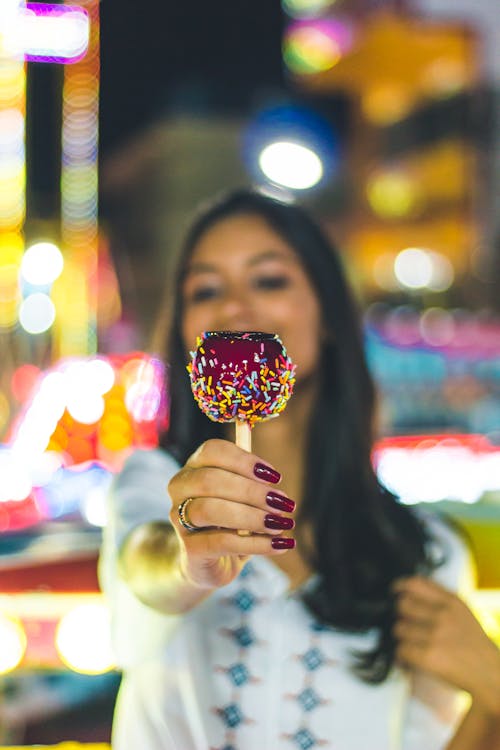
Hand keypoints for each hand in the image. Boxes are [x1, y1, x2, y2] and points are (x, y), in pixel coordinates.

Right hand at [168, 439, 294, 589]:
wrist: (210, 564)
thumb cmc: (231, 523)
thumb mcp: (243, 500)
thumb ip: (254, 486)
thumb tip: (276, 488)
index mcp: (194, 467)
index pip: (213, 451)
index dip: (244, 461)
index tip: (275, 477)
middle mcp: (180, 488)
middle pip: (210, 480)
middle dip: (252, 491)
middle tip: (284, 504)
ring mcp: (179, 519)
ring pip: (210, 510)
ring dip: (252, 516)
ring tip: (281, 525)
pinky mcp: (189, 549)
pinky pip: (221, 542)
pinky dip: (255, 543)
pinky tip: (278, 545)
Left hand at [393, 576, 499, 715]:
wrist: (491, 675)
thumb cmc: (474, 645)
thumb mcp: (463, 613)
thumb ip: (440, 598)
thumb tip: (408, 587)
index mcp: (452, 602)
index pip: (415, 584)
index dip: (400, 586)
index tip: (395, 591)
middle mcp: (443, 615)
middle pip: (402, 605)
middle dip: (402, 616)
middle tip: (408, 626)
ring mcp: (436, 636)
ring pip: (399, 629)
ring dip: (403, 639)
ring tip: (413, 645)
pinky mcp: (429, 657)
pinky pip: (401, 650)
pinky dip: (402, 656)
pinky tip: (411, 659)